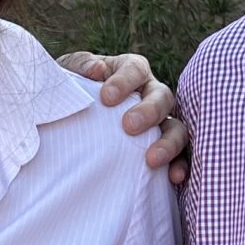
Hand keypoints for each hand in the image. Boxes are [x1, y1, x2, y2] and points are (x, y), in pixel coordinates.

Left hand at [58, 50, 191, 184]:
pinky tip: (173, 177)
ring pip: (176, 128)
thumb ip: (81, 67)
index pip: (136, 69)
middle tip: (129, 126)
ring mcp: (160, 122)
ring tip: (151, 159)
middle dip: (149, 111)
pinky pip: (179, 157)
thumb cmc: (72, 91)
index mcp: (130, 71)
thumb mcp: (69, 73)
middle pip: (162, 97)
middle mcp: (150, 94)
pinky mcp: (161, 149)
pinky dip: (180, 166)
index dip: (125, 81)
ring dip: (168, 143)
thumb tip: (97, 70)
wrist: (65, 121)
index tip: (106, 97)